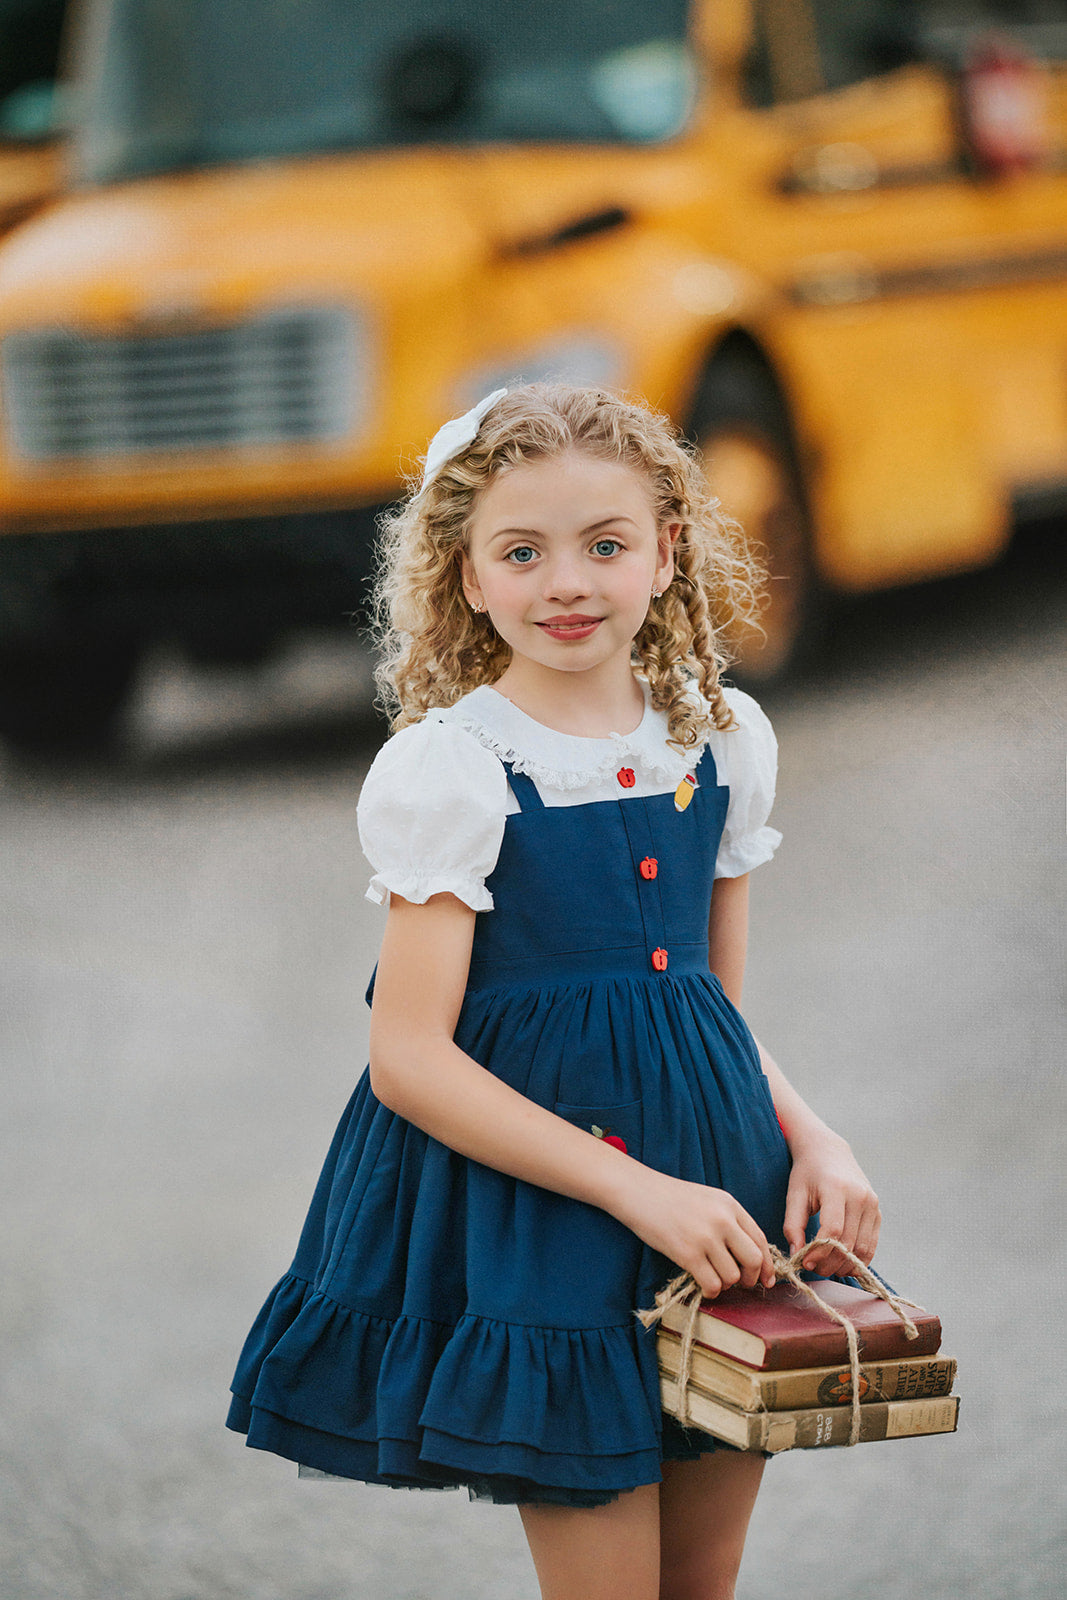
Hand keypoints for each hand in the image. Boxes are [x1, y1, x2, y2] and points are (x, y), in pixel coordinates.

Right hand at [614, 1168, 776, 1298]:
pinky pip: (712, 1284)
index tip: (766, 1279)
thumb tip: (748, 1255)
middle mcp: (722, 1219)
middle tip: (741, 1284)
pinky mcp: (687, 1253)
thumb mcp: (707, 1199)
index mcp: (729, 1204)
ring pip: (732, 1276)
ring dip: (726, 1284)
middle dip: (751, 1278)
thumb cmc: (669, 1198)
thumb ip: (728, 1220)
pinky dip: (711, 1291)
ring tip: (713, 1278)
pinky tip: (703, 1285)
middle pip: (754, 1259)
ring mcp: (705, 1237)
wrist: (637, 1191)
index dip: (767, 1264)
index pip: (760, 1239)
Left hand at [783, 1126, 880, 1276]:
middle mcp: (860, 1196)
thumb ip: (793, 1225)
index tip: (805, 1263)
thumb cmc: (807, 1173)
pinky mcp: (878, 1212)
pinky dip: (859, 1260)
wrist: (829, 1152)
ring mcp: (872, 1204)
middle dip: (830, 1262)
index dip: (820, 1252)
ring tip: (826, 1268)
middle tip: (814, 1269)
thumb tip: (797, 1255)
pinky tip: (843, 1264)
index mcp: (837, 1188)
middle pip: (849, 1242)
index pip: (833, 1229)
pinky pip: (872, 1244)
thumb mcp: (794, 1195)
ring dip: (845, 1265)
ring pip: (863, 1248)